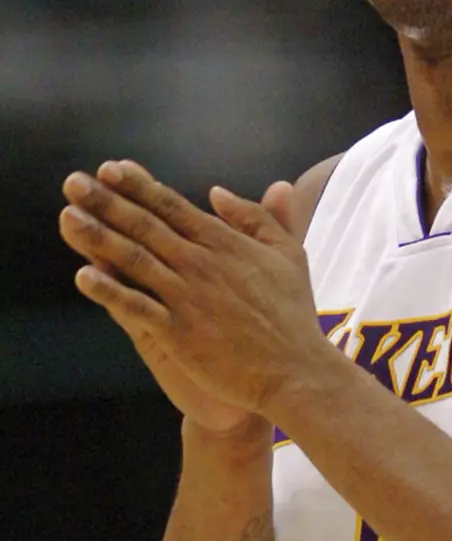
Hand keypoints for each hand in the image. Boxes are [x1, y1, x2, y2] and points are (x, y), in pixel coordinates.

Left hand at [59, 161, 324, 420]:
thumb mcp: (289, 254)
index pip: (172, 206)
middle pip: (145, 226)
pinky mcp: (180, 334)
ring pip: (134, 261)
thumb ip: (256, 218)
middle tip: (73, 182)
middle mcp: (202, 265)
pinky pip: (137, 308)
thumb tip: (217, 192)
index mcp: (225, 244)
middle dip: (106, 202)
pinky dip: (110, 292)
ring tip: (67, 218)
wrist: (295, 372)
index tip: (110, 169)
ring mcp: (188, 299)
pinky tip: (84, 275)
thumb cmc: (293, 316)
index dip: (138, 186)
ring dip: (98, 238)